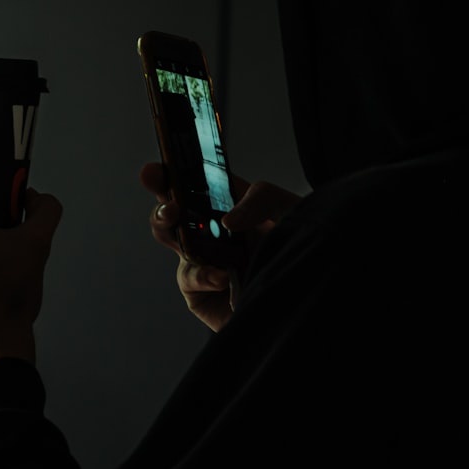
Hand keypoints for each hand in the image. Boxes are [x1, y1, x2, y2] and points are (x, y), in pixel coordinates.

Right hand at [140, 163, 300, 330]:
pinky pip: (189, 278)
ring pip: (174, 244)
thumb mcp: (287, 207)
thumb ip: (259, 198)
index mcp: (226, 206)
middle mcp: (212, 233)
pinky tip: (222, 276)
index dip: (167, 176)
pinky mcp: (203, 294)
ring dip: (174, 236)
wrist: (317, 295)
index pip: (190, 185)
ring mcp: (205, 263)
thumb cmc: (302, 246)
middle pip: (172, 215)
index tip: (152, 172)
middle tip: (172, 209)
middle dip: (162, 208)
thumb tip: (225, 220)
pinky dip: (202, 275)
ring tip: (189, 238)